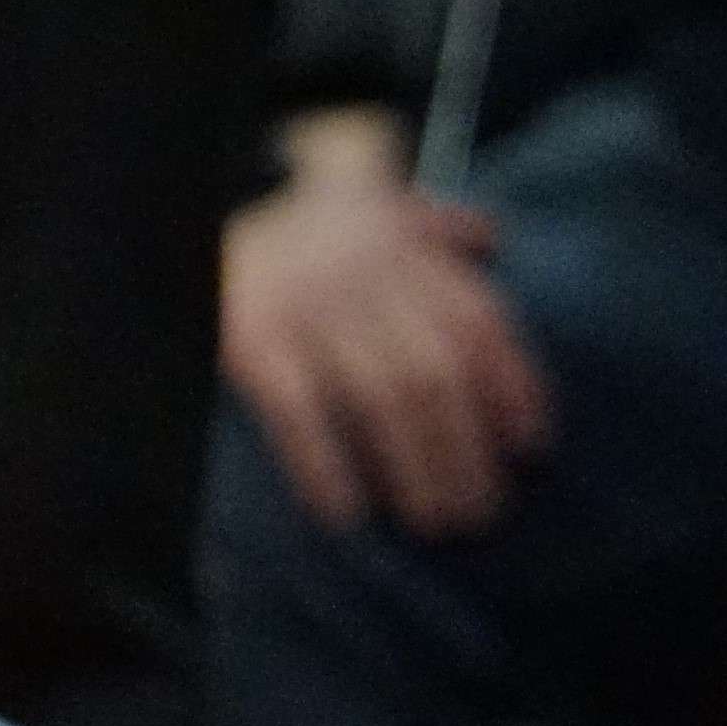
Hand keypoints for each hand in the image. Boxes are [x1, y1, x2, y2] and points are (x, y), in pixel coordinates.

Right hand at [218, 107, 549, 539]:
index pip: (478, 321)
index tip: (531, 448)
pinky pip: (298, 408)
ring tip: (435, 523)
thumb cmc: (305, 229)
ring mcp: (308, 305)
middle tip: (481, 513)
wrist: (195, 202)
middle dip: (467, 450)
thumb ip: (437, 227)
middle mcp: (365, 275)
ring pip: (382, 396)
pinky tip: (346, 513)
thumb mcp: (372, 207)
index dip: (513, 387)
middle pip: (438, 373)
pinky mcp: (253, 336)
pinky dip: (324, 463)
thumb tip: (492, 235)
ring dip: (416, 468)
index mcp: (403, 249)